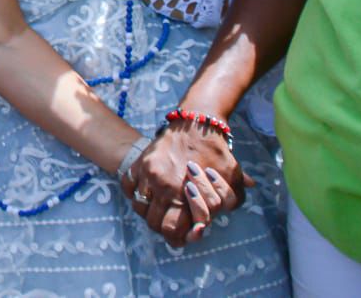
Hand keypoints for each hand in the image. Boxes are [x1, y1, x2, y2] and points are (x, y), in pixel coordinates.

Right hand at [129, 123, 248, 246]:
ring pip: (138, 208)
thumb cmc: (216, 152)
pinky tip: (150, 192)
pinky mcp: (138, 163)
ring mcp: (145, 172)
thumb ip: (230, 201)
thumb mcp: (233, 177)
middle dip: (165, 227)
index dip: (180, 238)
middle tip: (177, 222)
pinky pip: (128, 188)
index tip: (186, 233)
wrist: (197, 122)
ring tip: (164, 207)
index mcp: (182, 191)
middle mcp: (160, 184)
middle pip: (153, 223)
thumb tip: (205, 224)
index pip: (171, 231)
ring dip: (150, 212)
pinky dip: (136, 194)